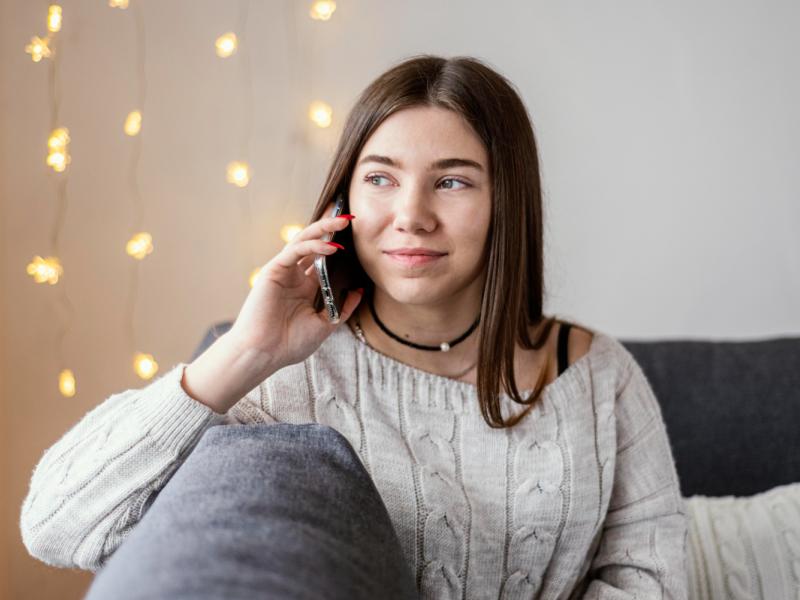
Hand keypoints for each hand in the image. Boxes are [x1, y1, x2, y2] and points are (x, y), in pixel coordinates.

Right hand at [227, 200, 362, 371]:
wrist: (263, 354)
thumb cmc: (289, 344)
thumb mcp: (325, 325)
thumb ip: (342, 308)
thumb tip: (359, 291)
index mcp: (305, 288)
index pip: (323, 259)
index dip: (337, 245)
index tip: (356, 236)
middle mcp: (294, 276)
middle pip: (314, 244)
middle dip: (331, 229)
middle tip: (350, 217)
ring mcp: (283, 272)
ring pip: (304, 241)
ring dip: (323, 229)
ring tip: (343, 221)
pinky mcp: (273, 271)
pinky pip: (295, 251)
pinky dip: (313, 246)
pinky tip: (331, 247)